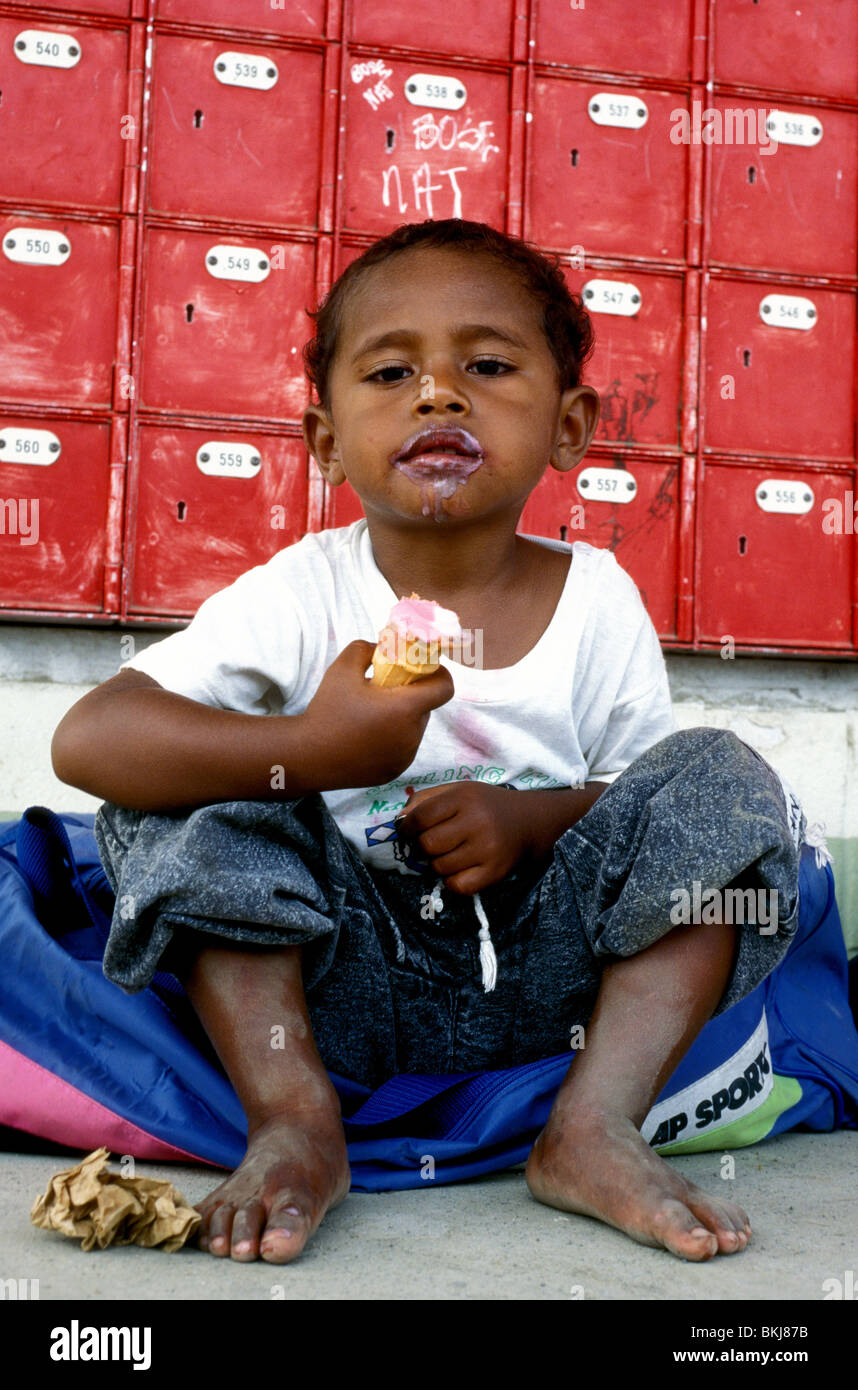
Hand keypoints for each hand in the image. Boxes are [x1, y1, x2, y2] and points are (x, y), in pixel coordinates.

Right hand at [300, 640, 454, 790]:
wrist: (307, 756)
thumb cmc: (326, 710)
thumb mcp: (342, 668)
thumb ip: (366, 649)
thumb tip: (382, 649)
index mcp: (405, 709)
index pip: (445, 688)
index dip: (438, 674)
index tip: (421, 670)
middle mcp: (412, 735)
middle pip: (426, 708)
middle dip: (412, 696)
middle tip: (384, 692)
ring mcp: (405, 757)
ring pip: (415, 729)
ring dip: (402, 718)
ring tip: (371, 716)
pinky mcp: (395, 771)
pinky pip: (403, 748)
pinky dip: (393, 739)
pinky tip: (366, 736)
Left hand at [396, 781, 532, 894]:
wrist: (527, 821)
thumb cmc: (484, 805)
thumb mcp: (457, 791)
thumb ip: (424, 800)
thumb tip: (399, 822)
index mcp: (464, 798)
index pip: (421, 817)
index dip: (406, 828)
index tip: (407, 832)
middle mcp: (477, 822)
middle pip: (427, 844)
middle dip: (422, 846)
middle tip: (431, 844)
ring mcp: (487, 849)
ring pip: (440, 867)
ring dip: (438, 864)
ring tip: (450, 853)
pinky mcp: (495, 871)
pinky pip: (457, 886)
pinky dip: (452, 881)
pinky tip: (460, 868)